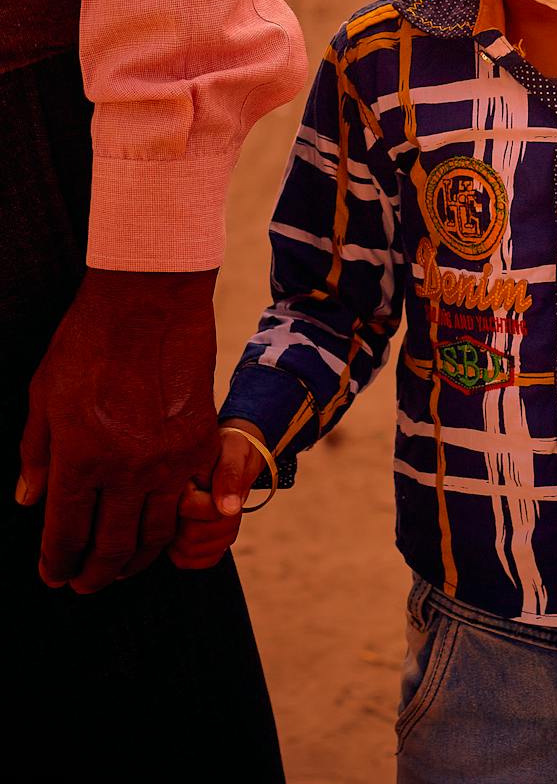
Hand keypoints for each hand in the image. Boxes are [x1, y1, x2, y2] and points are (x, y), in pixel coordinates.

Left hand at [16, 267, 219, 592]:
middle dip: (94, 574)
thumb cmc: (88, 340)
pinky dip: (174, 522)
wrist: (150, 298)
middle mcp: (127, 469)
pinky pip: (190, 498)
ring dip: (135, 559)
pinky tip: (160, 526)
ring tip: (121, 567)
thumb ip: (36, 454)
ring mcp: (170, 458)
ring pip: (156, 533)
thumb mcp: (44, 395)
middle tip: (84, 584)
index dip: (56, 564)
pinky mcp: (201, 442)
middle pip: (112, 547)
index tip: (52, 576)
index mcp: (81, 460)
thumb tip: (29, 501)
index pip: (66, 535)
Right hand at [168, 424, 265, 570]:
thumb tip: (229, 509)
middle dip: (225, 523)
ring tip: (229, 515)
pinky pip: (189, 561)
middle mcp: (159, 505)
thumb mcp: (236, 452)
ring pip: (190, 552)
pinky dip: (214, 552)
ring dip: (222, 538)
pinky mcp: (172, 543)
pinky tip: (222, 533)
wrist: (230, 460)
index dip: (217, 505)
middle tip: (236, 506)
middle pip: (191, 535)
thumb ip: (230, 474)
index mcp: (169, 478)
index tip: (228, 490)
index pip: (187, 507)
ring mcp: (163, 526)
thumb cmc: (232, 451)